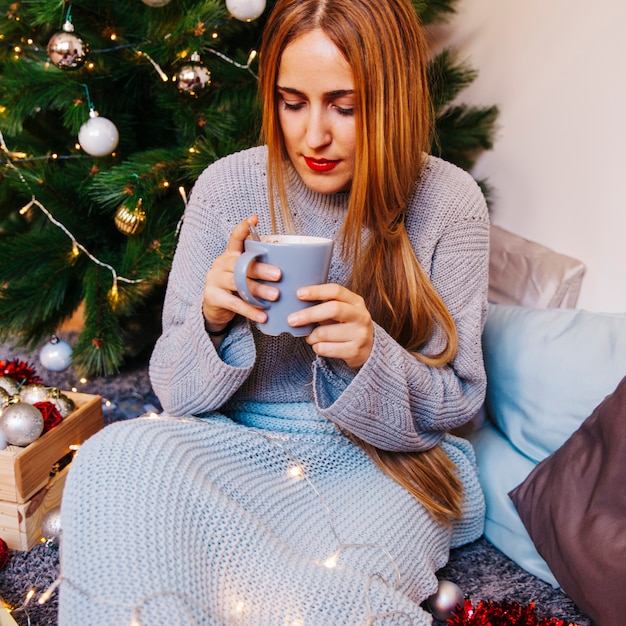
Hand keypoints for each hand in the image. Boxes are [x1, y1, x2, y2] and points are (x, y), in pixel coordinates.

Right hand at [202, 215, 280, 332]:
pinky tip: (263, 316)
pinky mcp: (213, 297)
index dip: (243, 227)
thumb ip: (258, 268)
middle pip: (240, 263)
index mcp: (229, 255)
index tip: (254, 217)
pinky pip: (234, 303)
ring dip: (258, 290)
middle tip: (279, 275)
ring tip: (275, 296)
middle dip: (260, 269)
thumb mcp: (245, 275)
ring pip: (237, 282)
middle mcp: (220, 264)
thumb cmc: (237, 288)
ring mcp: (214, 280)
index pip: (235, 238)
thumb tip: (292, 266)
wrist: (215, 309)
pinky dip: (250, 310)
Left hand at [287, 284, 373, 368]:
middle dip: (309, 314)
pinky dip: (316, 347)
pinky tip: (319, 345)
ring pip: (324, 333)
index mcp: (356, 301)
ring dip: (311, 336)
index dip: (316, 291)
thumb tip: (296, 302)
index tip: (298, 294)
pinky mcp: (354, 351)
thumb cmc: (347, 326)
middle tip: (292, 319)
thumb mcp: (343, 311)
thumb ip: (326, 304)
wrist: (368, 349)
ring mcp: (360, 334)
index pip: (336, 291)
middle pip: (333, 309)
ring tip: (310, 336)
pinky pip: (325, 349)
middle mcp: (361, 316)